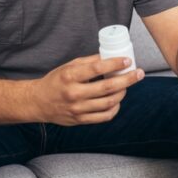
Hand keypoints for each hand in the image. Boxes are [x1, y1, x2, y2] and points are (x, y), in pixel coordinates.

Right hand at [30, 54, 144, 125]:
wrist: (38, 102)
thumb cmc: (56, 81)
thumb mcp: (69, 66)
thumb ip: (89, 62)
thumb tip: (110, 57)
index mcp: (70, 76)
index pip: (97, 68)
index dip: (115, 64)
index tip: (127, 61)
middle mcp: (74, 93)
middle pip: (107, 87)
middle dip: (127, 79)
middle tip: (138, 73)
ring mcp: (78, 109)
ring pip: (109, 102)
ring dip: (123, 92)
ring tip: (127, 85)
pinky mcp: (80, 120)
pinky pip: (104, 116)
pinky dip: (115, 108)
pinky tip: (117, 100)